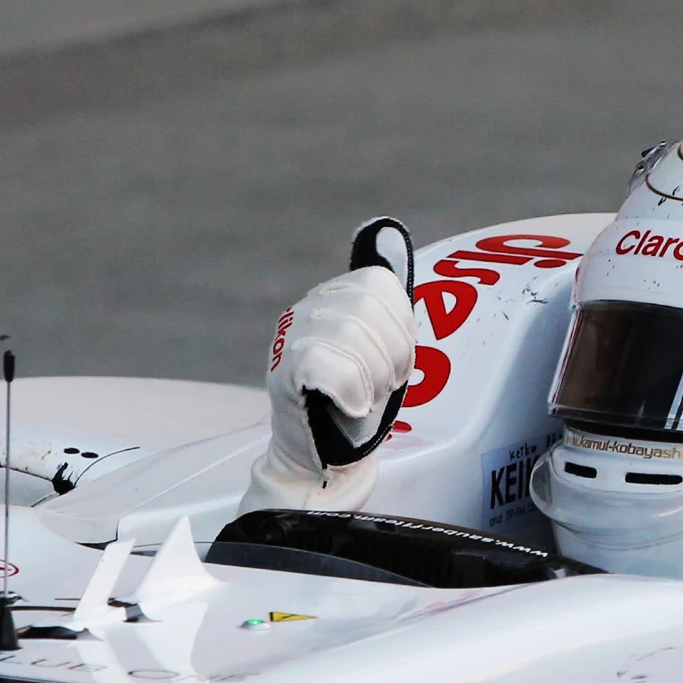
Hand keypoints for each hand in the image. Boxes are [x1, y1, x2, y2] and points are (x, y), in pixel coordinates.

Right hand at [241, 218, 415, 513]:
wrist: (324, 457)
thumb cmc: (358, 401)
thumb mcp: (383, 342)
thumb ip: (388, 295)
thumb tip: (386, 226)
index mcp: (332, 296)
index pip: (381, 285)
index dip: (400, 328)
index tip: (395, 361)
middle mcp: (305, 309)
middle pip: (368, 308)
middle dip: (392, 355)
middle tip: (382, 384)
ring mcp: (289, 339)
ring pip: (352, 336)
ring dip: (375, 377)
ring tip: (366, 396)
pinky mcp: (282, 373)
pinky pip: (330, 365)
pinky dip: (353, 391)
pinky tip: (351, 405)